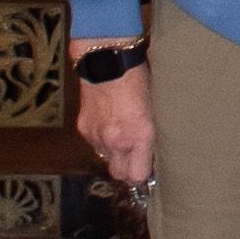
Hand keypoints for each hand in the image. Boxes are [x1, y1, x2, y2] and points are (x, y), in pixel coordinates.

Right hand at [76, 66, 153, 187]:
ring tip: (124, 136)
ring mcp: (96, 135)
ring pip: (105, 158)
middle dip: (128, 171)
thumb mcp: (155, 109)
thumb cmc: (139, 81)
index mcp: (139, 136)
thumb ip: (151, 133)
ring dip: (115, 153)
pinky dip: (102, 139)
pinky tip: (111, 123)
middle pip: (119, 174)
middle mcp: (116, 140)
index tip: (149, 170)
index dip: (143, 175)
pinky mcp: (83, 128)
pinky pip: (95, 143)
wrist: (107, 62)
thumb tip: (152, 151)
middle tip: (137, 160)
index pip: (136, 175)